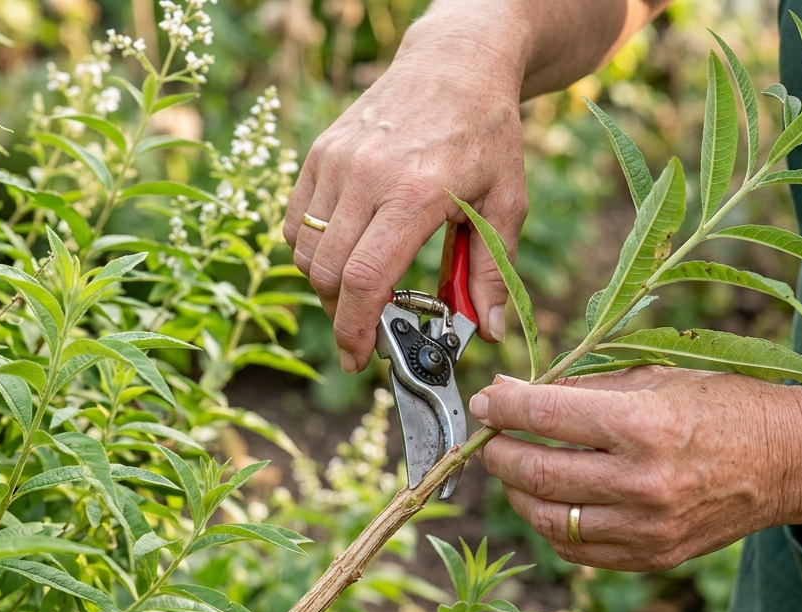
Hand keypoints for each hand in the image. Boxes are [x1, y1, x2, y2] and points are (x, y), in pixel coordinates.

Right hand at [284, 15, 528, 372]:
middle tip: (364, 331)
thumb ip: (493, 270)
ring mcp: (336, 161)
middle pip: (326, 273)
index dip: (355, 329)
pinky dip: (309, 250)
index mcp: (414, 193)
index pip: (365, 279)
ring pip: (303, 251)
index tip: (358, 358)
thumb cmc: (486, 134)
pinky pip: (295, 220)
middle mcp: (366, 176)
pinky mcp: (320, 152)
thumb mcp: (506, 202)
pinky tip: (343, 253)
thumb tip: (488, 331)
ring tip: (358, 291)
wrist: (455, 64)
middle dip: (340, 316)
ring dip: (324, 285)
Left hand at [469, 367, 801, 570]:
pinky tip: (549, 500)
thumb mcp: (656, 377)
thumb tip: (512, 392)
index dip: (503, 406)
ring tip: (514, 469)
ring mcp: (648, 528)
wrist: (790, 460)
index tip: (486, 400)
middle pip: (535, 473)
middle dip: (498, 452)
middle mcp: (643, 482)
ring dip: (516, 492)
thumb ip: (582, 388)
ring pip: (546, 518)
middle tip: (490, 436)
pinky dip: (550, 525)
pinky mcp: (653, 557)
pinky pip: (576, 549)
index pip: (544, 416)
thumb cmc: (724, 406)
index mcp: (643, 425)